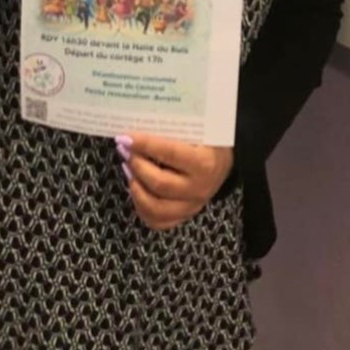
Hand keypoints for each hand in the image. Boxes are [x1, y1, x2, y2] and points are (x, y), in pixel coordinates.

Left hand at [117, 133, 234, 231]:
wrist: (224, 163)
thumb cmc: (207, 142)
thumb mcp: (197, 131)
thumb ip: (171, 130)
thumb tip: (139, 128)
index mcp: (205, 163)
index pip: (169, 153)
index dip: (144, 145)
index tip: (125, 137)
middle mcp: (199, 189)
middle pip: (159, 183)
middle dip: (136, 165)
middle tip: (125, 150)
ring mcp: (191, 206)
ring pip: (154, 207)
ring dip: (135, 187)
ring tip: (128, 168)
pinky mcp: (183, 216)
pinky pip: (156, 221)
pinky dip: (140, 206)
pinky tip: (136, 186)